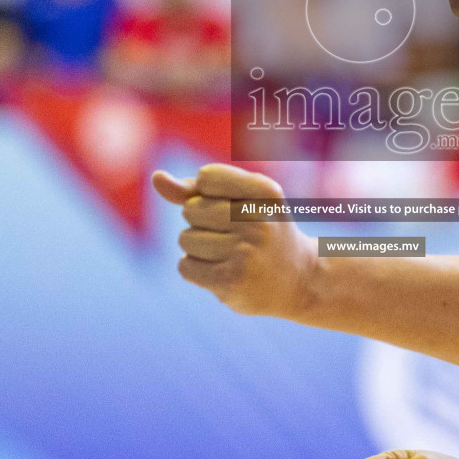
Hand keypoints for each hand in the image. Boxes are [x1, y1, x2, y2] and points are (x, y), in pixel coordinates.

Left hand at [152, 164, 318, 318]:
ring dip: (199, 249)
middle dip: (202, 222)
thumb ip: (196, 188)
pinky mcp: (231, 281)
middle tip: (235, 235)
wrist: (302, 279)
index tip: (234, 206)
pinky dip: (196, 269)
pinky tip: (221, 272)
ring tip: (230, 255)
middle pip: (191, 210)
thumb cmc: (263, 231)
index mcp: (265, 192)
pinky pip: (185, 266)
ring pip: (185, 239)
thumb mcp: (241, 201)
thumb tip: (156, 177)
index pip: (207, 177)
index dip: (209, 193)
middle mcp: (258, 220)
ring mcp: (245, 253)